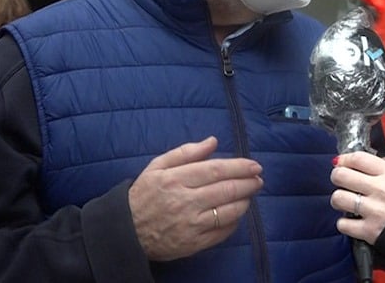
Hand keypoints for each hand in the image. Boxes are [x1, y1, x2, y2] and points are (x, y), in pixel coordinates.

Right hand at [128, 136, 263, 260]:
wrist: (125, 231)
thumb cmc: (144, 194)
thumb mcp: (157, 166)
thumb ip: (186, 152)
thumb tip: (213, 141)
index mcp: (175, 180)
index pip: (215, 170)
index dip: (239, 167)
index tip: (254, 166)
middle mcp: (184, 202)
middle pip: (226, 190)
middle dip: (248, 183)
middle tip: (259, 179)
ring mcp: (190, 225)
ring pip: (228, 212)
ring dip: (245, 202)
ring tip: (250, 194)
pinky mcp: (193, 244)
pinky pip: (222, 232)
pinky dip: (234, 222)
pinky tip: (236, 213)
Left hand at [331, 151, 384, 244]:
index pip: (358, 159)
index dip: (345, 159)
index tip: (341, 162)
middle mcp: (380, 190)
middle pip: (342, 176)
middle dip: (338, 176)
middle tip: (342, 180)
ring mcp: (373, 211)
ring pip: (338, 198)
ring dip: (339, 199)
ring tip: (346, 201)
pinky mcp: (369, 231)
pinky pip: (343, 224)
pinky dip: (345, 223)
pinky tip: (352, 221)